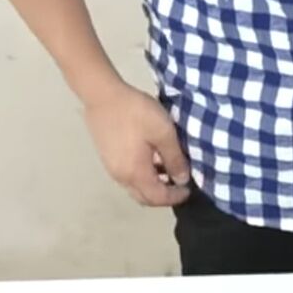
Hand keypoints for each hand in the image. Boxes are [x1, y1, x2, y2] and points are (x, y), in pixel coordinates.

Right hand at [82, 80, 191, 206]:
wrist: (103, 95)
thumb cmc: (136, 113)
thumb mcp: (164, 133)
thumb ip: (175, 159)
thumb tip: (181, 179)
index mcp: (135, 173)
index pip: (158, 197)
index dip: (175, 197)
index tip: (189, 189)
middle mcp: (121, 177)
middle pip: (144, 197)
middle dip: (163, 196)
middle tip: (179, 184)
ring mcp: (111, 168)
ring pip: (135, 187)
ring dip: (152, 185)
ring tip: (168, 170)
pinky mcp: (107, 158)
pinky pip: (128, 176)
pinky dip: (142, 176)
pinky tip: (152, 160)